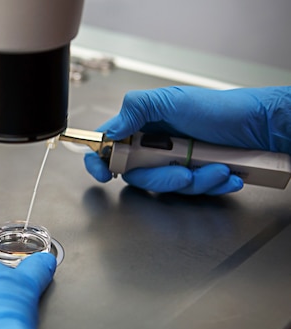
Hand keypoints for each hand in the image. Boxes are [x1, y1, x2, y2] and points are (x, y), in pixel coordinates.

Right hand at [85, 86, 290, 194]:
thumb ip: (136, 109)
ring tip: (216, 168)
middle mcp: (157, 145)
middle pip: (139, 175)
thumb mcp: (173, 101)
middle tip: (182, 173)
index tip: (105, 174)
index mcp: (144, 125)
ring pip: (167, 187)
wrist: (262, 125)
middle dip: (162, 179)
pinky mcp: (196, 175)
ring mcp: (176, 162)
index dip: (101, 161)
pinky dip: (211, 186)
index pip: (111, 145)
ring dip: (195, 183)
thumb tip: (109, 130)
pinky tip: (226, 175)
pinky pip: (193, 192)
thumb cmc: (222, 108)